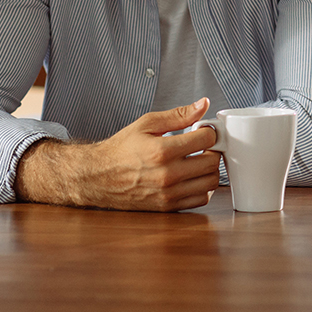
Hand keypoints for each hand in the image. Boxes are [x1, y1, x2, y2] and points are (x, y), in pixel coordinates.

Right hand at [17, 99, 222, 211]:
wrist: (99, 176)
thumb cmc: (121, 149)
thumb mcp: (146, 124)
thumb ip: (178, 115)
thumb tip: (202, 105)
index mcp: (162, 150)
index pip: (206, 139)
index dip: (209, 131)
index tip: (204, 130)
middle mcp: (167, 175)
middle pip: (212, 162)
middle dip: (212, 150)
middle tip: (204, 145)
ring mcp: (168, 193)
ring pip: (211, 183)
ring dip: (209, 170)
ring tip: (198, 160)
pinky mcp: (168, 206)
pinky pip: (200, 199)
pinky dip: (202, 187)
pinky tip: (192, 177)